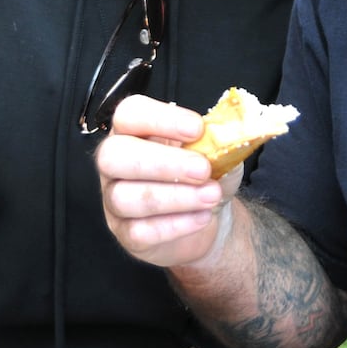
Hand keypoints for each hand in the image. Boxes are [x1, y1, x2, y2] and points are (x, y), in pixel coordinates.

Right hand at [97, 95, 238, 267]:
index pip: (129, 114)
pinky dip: (176, 224)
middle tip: (202, 169)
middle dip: (163, 162)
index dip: (160, 119)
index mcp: (134, 130)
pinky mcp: (126, 233)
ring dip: (175, 197)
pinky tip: (201, 217)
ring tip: (211, 195)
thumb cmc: (205, 174)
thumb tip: (233, 131)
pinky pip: (140, 231)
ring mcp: (114, 200)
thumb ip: (221, 137)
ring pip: (125, 198)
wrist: (209, 215)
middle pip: (114, 156)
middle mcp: (115, 163)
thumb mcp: (218, 149)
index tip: (197, 129)